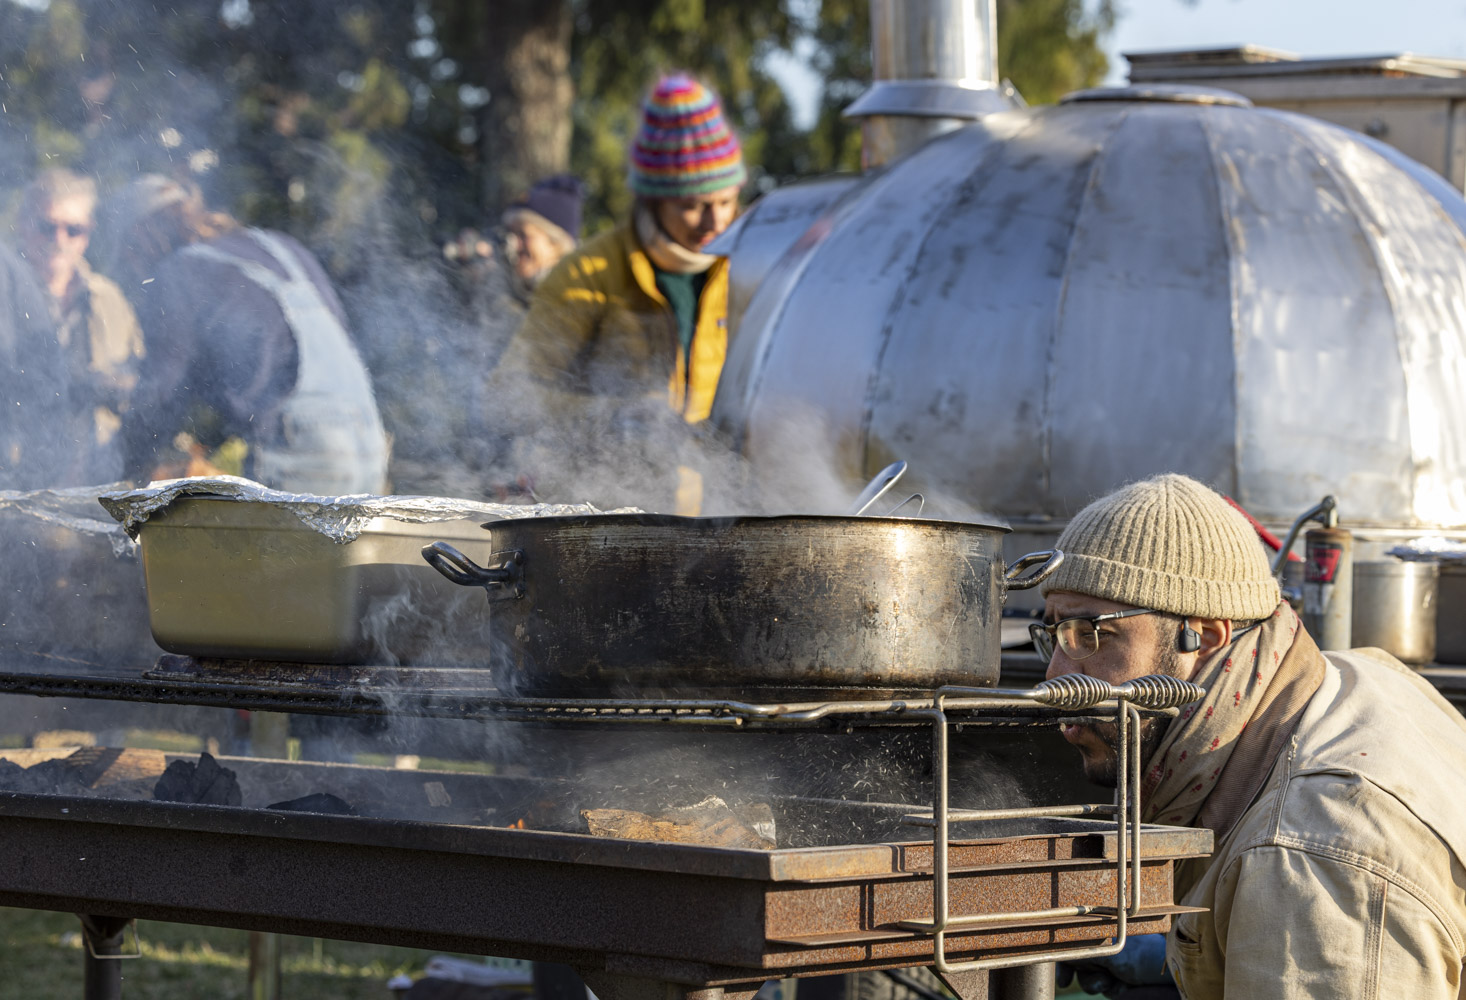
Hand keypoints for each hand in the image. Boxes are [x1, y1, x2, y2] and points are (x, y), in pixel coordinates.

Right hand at [1055, 934, 1171, 996]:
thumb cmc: (1143, 955)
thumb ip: (1082, 952)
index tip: (1062, 977)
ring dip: (1096, 983)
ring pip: (1088, 979)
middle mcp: (1105, 946)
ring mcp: (1112, 965)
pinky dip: (1110, 989)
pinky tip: (1122, 987)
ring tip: (1112, 982)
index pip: (1074, 942)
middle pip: (1078, 964)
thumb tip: (1058, 951)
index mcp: (1102, 930)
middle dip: (1084, 974)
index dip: (1064, 958)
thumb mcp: (1109, 952)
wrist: (1170, 976)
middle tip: (1086, 980)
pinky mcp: (1119, 981)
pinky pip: (1104, 989)